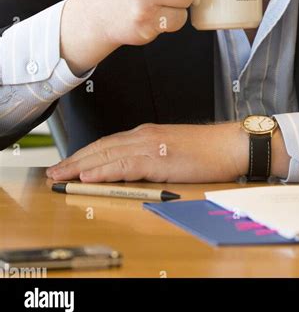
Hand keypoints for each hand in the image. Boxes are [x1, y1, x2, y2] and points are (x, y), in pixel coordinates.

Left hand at [46, 122, 248, 182]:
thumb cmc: (208, 151)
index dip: (84, 154)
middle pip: (101, 146)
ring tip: (61, 175)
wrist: (231, 144)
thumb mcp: (173, 152)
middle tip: (53, 171)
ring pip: (106, 154)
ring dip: (80, 166)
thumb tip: (133, 171)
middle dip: (74, 159)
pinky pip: (123, 165)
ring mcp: (150, 145)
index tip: (67, 164)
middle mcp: (144, 136)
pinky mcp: (158, 158)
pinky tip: (89, 176)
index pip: (107, 143)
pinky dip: (103, 170)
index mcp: (147, 134)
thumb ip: (151, 157)